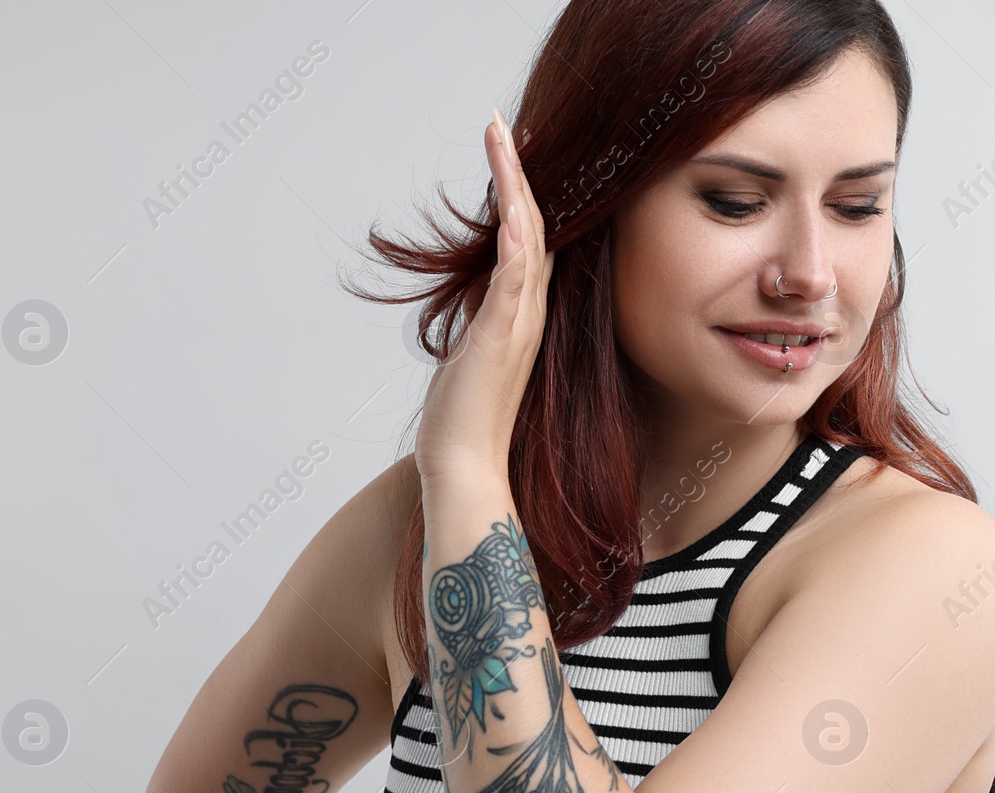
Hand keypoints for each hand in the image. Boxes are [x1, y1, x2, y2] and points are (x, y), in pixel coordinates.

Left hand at [414, 106, 556, 482]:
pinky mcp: (499, 343)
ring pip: (526, 243)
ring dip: (513, 190)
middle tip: (502, 124)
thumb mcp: (470, 357)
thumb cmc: (463, 421)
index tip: (507, 151)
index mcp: (520, 314)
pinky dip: (515, 251)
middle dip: (516, 173)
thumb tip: (477, 313)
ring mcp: (516, 327)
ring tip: (503, 142)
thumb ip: (481, 328)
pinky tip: (512, 215)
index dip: (520, 193)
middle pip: (531, 227)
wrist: (465, 467)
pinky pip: (512, 288)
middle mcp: (527, 314)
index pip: (527, 240)